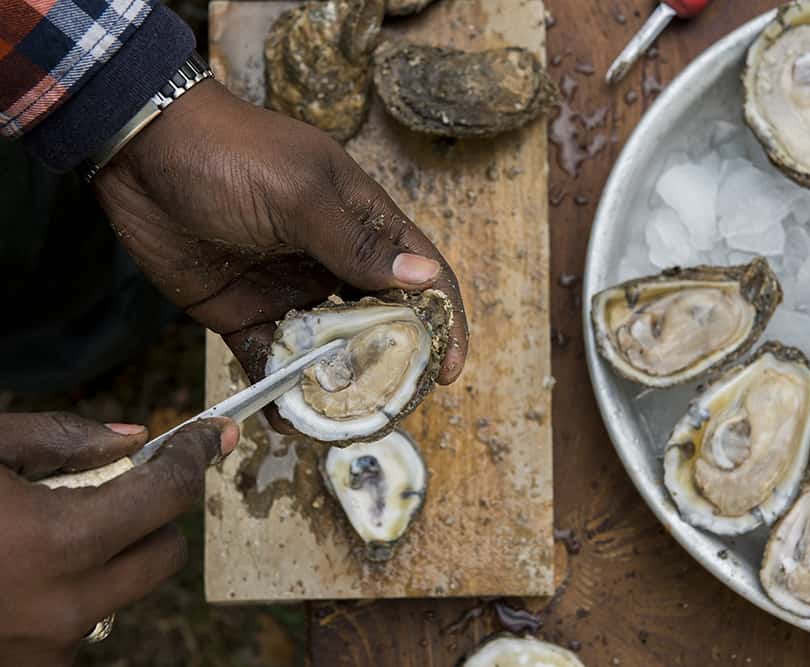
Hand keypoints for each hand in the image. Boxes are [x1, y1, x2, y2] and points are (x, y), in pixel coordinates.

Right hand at [0, 412, 237, 666]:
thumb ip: (61, 440)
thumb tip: (132, 439)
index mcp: (56, 542)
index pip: (166, 494)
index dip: (195, 454)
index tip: (211, 434)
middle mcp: (63, 607)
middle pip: (163, 555)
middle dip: (156, 513)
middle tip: (125, 482)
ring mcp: (43, 649)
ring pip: (122, 593)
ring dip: (111, 556)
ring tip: (49, 529)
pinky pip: (78, 625)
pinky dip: (72, 591)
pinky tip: (24, 569)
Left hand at [92, 80, 468, 430]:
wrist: (139, 152)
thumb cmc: (229, 155)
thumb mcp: (298, 193)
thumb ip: (355, 243)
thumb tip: (424, 281)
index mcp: (362, 223)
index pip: (422, 275)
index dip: (444, 320)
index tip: (448, 368)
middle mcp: (335, 263)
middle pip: (382, 324)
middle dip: (392, 369)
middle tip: (392, 410)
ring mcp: (291, 292)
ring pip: (330, 352)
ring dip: (339, 388)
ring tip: (341, 427)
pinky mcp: (245, 314)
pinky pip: (273, 362)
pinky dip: (283, 393)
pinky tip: (288, 421)